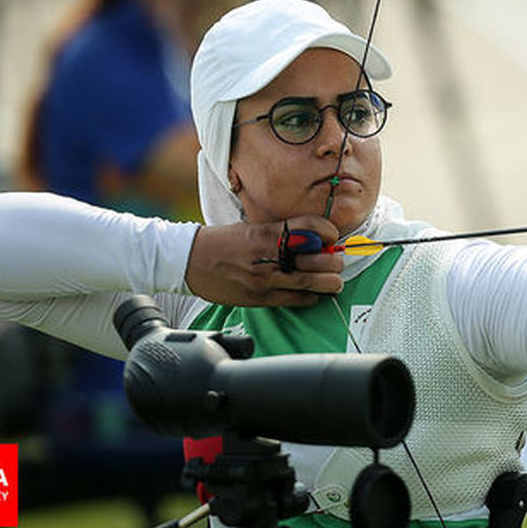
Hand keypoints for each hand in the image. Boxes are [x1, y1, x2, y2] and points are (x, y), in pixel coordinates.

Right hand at [185, 216, 342, 306]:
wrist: (190, 259)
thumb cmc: (222, 242)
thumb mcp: (253, 228)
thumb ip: (281, 233)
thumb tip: (311, 241)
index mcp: (269, 232)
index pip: (313, 227)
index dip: (329, 232)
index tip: (332, 237)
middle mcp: (270, 254)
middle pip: (319, 258)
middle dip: (334, 261)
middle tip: (336, 262)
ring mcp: (266, 278)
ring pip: (312, 283)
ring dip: (330, 283)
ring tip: (334, 281)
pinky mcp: (260, 298)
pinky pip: (296, 300)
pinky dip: (311, 298)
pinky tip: (314, 294)